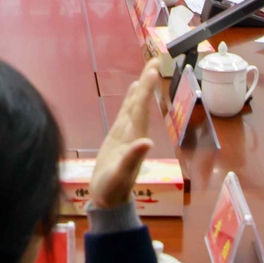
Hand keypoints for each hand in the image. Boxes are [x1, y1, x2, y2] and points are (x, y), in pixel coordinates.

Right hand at [89, 62, 158, 210]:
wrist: (108, 202)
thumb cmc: (112, 190)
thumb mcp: (119, 176)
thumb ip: (132, 159)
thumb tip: (147, 142)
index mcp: (133, 138)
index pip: (140, 108)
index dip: (146, 88)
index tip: (154, 69)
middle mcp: (132, 133)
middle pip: (140, 102)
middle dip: (147, 82)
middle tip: (155, 60)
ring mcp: (126, 134)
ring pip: (134, 106)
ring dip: (141, 88)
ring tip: (147, 70)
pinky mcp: (118, 137)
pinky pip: (126, 113)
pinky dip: (131, 100)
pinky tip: (133, 92)